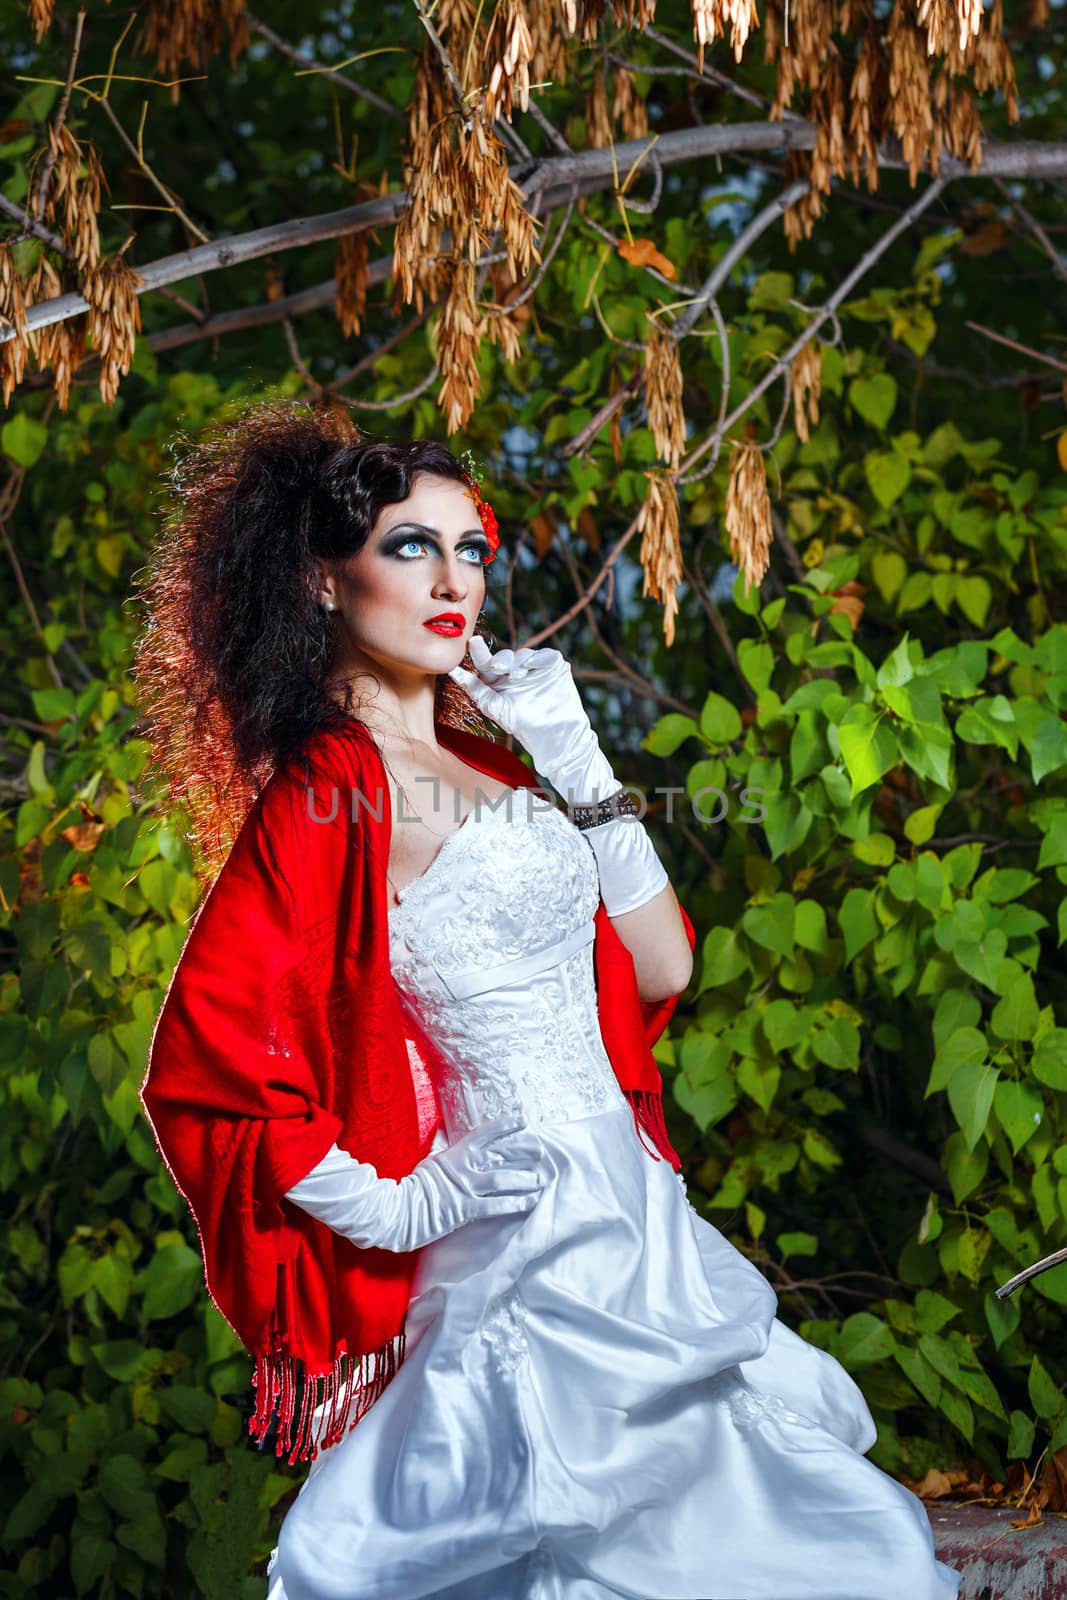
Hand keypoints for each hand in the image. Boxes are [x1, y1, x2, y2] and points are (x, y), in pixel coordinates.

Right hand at [397, 1115, 547, 1251]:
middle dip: (523, 1151)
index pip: (485, 1133)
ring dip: (524, 1179)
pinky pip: (495, 1205)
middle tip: (542, 1151)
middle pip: (500, 1154)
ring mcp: (465, 1187)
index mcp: (456, 1152)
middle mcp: (464, 1166)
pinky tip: (530, 1203)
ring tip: (541, 1179)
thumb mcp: (430, 1160)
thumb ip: (444, 1149)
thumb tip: (445, 1132)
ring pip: (502, 1179)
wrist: (398, 1210)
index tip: (523, 1120)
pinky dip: (514, 1203)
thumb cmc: (413, 1185)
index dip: (505, 1126)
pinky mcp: (465, 1209)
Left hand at [448, 637, 616, 802]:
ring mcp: (535, 668)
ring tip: (518, 676)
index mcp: (498, 680)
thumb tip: (452, 672)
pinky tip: (532, 666)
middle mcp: (515, 671)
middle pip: (505, 656)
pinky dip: (539, 658)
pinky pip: (546, 654)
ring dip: (519, 663)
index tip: (472, 643)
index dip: (479, 652)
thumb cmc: (522, 725)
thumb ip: (474, 688)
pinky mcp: (554, 666)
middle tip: (497, 668)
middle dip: (501, 660)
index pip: (486, 662)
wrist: (554, 735)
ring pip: (524, 654)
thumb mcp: (494, 707)